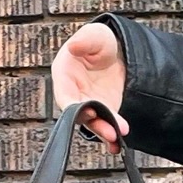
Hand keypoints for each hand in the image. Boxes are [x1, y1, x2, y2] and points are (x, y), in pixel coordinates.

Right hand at [50, 23, 128, 148]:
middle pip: (79, 114)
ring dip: (104, 132)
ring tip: (118, 137)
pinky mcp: (104, 112)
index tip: (88, 111)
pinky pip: (106, 126)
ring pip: (94, 122)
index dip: (73, 106)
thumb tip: (74, 46)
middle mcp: (74, 93)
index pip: (65, 94)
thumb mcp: (95, 36)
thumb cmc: (100, 42)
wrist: (118, 53)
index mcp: (64, 74)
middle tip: (111, 131)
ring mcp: (89, 104)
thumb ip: (86, 40)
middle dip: (95, 123)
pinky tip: (118, 146)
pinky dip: (111, 137)